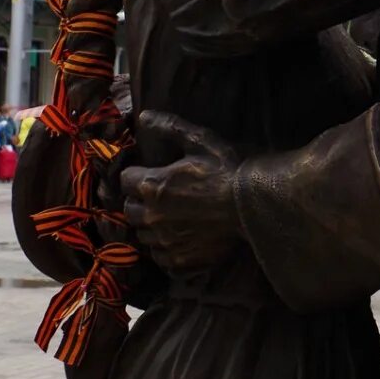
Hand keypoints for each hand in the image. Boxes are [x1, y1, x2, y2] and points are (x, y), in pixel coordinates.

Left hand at [121, 112, 243, 272]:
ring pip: (142, 236)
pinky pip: (160, 258)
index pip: (125, 180)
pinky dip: (165, 250)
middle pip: (129, 210)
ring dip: (151, 227)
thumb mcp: (201, 142)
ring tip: (169, 219)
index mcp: (152, 185)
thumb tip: (143, 117)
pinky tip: (178, 240)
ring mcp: (165, 241)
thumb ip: (169, 128)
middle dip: (139, 202)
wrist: (254, 206)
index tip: (149, 175)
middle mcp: (152, 216)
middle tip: (159, 198)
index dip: (137, 176)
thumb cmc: (228, 170)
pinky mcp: (179, 261)